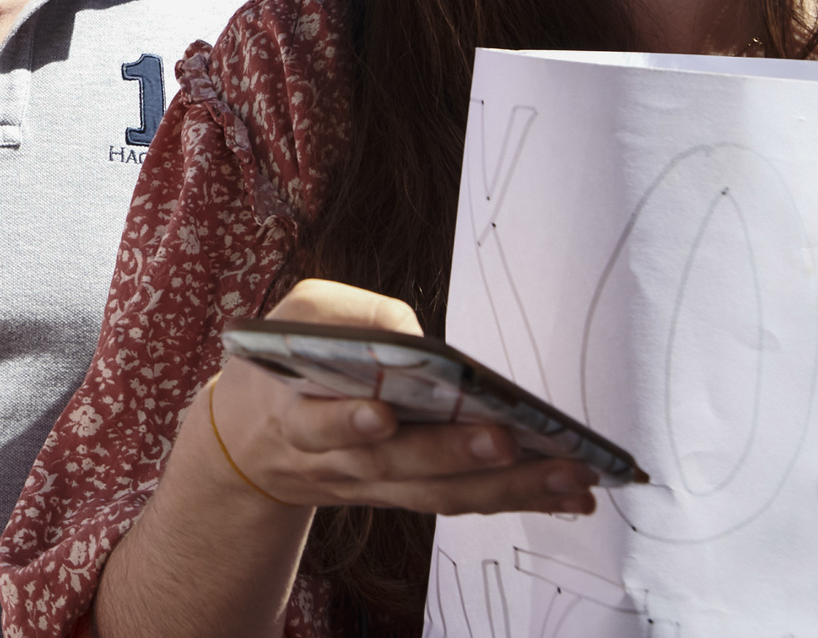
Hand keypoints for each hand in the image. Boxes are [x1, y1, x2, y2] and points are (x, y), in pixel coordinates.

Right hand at [202, 280, 601, 518]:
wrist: (248, 449)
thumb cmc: (281, 364)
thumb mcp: (294, 318)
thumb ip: (350, 315)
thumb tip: (421, 337)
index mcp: (292, 410)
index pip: (316, 424)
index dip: (348, 423)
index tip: (384, 414)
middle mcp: (332, 461)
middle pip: (392, 466)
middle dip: (450, 455)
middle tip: (506, 440)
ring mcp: (371, 487)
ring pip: (437, 495)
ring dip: (506, 488)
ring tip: (569, 475)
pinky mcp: (404, 497)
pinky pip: (459, 502)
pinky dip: (516, 499)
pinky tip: (568, 493)